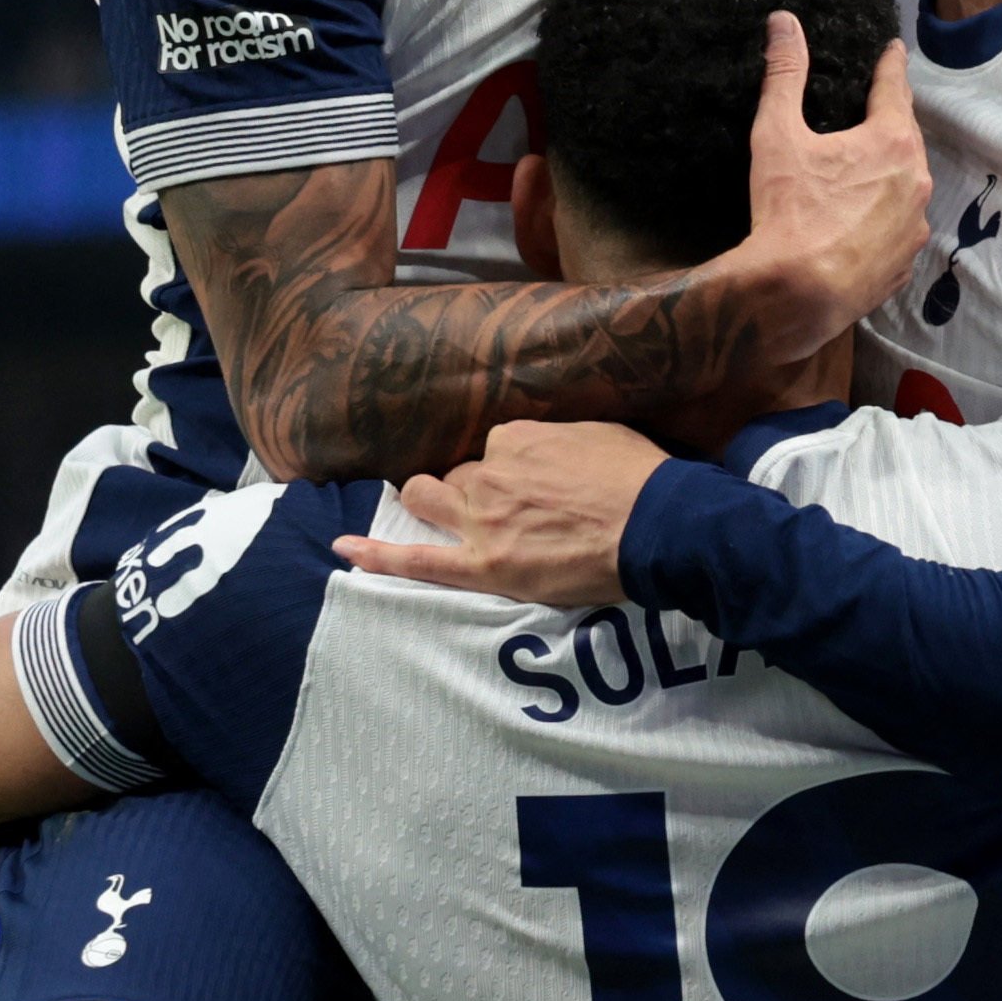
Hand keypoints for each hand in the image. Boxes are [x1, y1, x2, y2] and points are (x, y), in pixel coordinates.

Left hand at [334, 420, 665, 605]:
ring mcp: (482, 521)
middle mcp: (489, 474)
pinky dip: (378, 556)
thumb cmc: (640, 479)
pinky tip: (344, 551)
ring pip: (430, 501)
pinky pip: (417, 562)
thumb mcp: (599, 434)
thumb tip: (554, 451)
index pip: (492, 450)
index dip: (509, 469)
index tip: (532, 483)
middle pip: (459, 477)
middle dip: (474, 489)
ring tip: (438, 514)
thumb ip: (560, 440)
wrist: (657, 525)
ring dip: (432, 504)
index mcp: (515, 438)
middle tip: (508, 509)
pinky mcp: (484, 566)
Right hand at [725, 13, 931, 357]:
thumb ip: (784, 73)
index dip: (890, 66)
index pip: (894, 88)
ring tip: (867, 168)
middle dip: (892, 119)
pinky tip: (863, 221)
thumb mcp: (778, 134)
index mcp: (890, 142)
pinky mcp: (904, 264)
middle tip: (877, 106)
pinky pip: (899, 228)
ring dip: (891, 172)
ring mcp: (915, 226)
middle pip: (906, 137)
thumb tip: (783, 21)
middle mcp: (916, 181)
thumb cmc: (787, 210)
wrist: (796, 294)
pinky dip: (885, 218)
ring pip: (908, 185)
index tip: (892, 50)